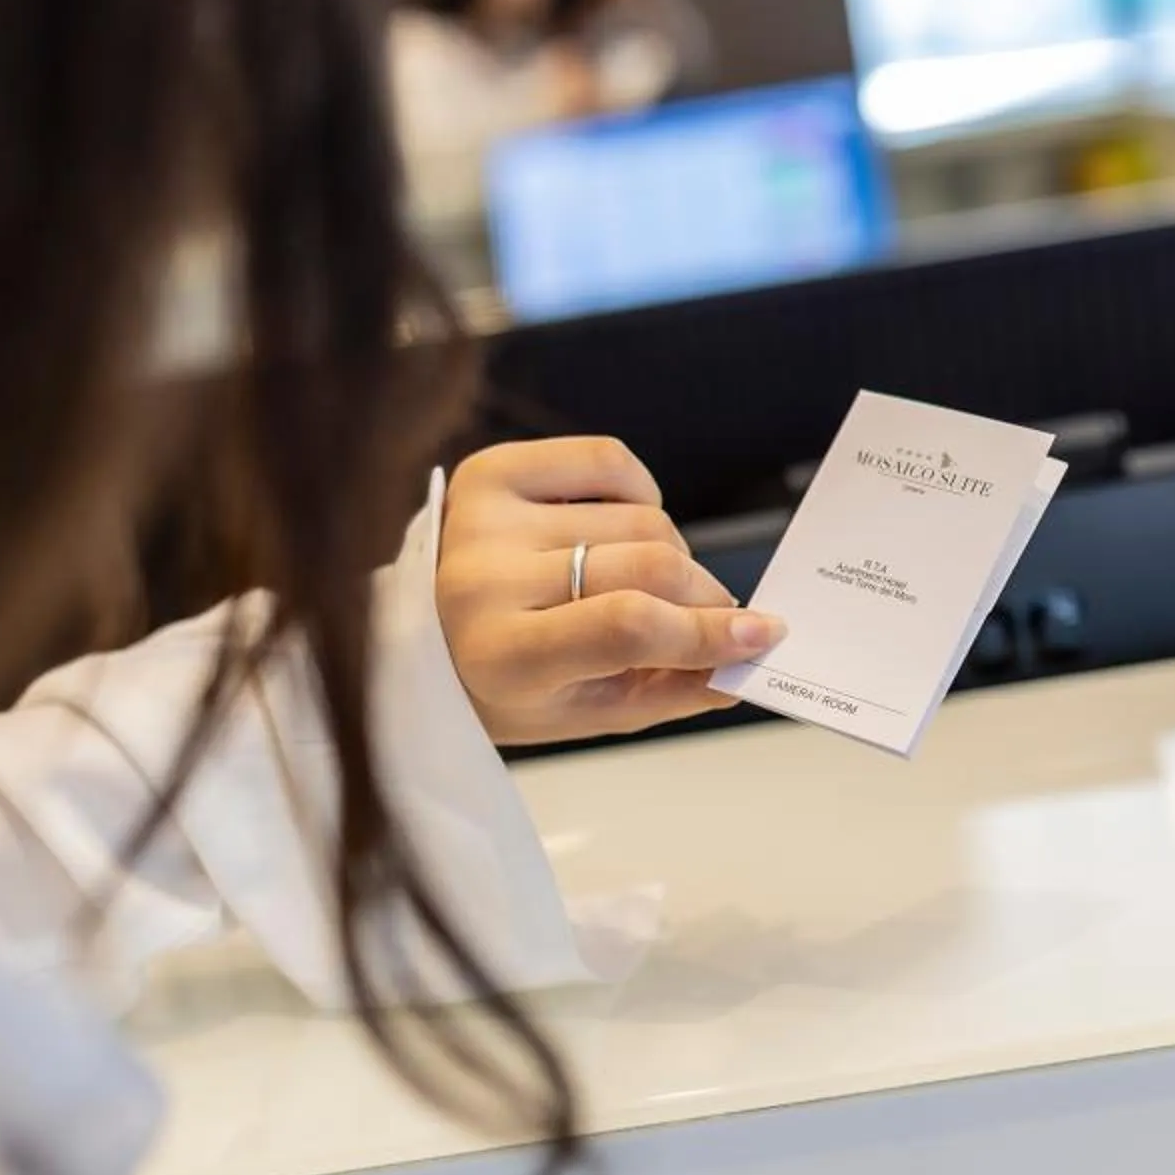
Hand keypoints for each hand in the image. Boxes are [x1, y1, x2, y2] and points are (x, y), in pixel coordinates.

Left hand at [437, 437, 784, 747]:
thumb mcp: (584, 713)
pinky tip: (623, 529)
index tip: (760, 634)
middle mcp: (485, 578)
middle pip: (647, 566)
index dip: (706, 629)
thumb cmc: (503, 689)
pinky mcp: (490, 471)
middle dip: (704, 597)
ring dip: (671, 554)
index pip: (628, 626)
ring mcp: (485, 516)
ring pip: (641, 518)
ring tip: (649, 585)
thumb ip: (670, 690)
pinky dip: (641, 495)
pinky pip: (608, 460)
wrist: (414, 639)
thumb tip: (748, 658)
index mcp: (502, 655)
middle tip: (716, 619)